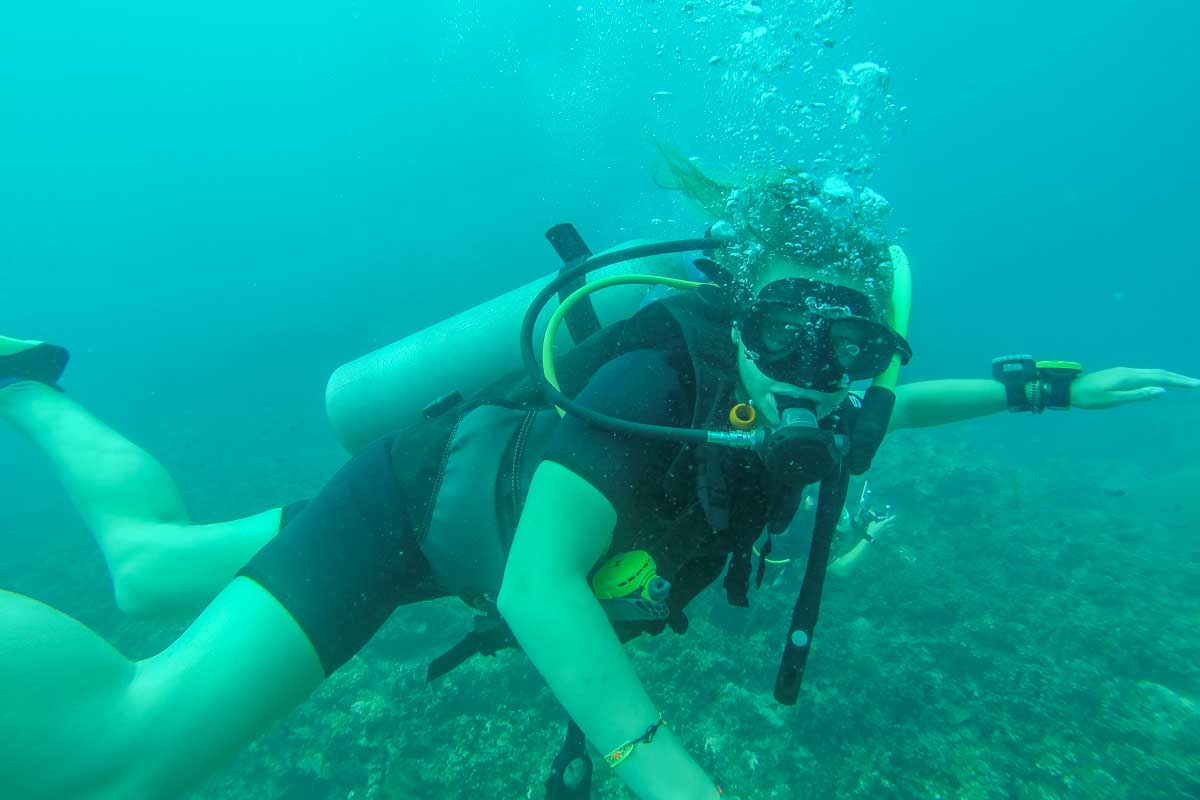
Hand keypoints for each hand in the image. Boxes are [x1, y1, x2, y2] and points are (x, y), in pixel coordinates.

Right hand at [865, 514, 896, 539]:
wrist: (871, 538)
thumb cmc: (871, 530)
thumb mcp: (871, 525)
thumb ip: (873, 522)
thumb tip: (874, 522)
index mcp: (882, 524)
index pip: (889, 520)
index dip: (892, 518)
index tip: (895, 516)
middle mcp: (885, 528)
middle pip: (891, 525)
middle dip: (891, 524)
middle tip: (891, 523)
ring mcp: (886, 532)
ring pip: (891, 530)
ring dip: (891, 529)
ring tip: (890, 528)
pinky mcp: (885, 536)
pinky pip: (890, 535)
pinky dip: (891, 534)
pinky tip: (890, 534)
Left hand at [1071, 368, 1198, 409]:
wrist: (1070, 389)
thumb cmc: (1089, 398)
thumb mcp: (1114, 400)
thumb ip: (1138, 395)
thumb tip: (1162, 391)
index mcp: (1129, 377)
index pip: (1161, 378)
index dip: (1179, 381)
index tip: (1196, 385)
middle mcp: (1129, 371)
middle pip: (1159, 373)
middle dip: (1179, 378)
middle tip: (1196, 384)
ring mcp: (1124, 372)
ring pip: (1152, 373)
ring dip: (1169, 377)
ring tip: (1183, 383)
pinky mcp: (1120, 375)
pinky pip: (1144, 375)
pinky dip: (1157, 377)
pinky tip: (1160, 382)